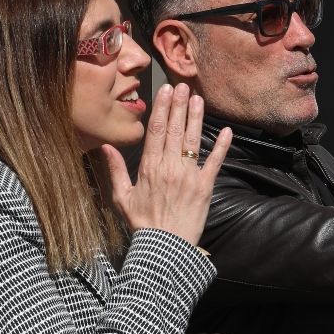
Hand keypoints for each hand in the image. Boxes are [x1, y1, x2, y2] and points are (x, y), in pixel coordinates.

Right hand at [104, 83, 232, 244]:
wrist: (164, 248)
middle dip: (179, 105)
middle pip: (175, 129)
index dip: (162, 109)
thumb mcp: (121, 198)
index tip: (165, 91)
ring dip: (196, 118)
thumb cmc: (142, 224)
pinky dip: (222, 146)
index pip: (156, 131)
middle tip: (183, 86)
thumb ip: (115, 170)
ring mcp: (189, 176)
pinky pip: (215, 162)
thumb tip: (106, 146)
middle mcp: (169, 167)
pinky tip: (227, 130)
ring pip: (193, 140)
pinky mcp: (205, 186)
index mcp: (149, 168)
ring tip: (198, 99)